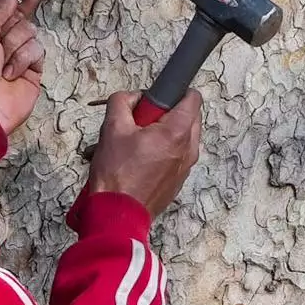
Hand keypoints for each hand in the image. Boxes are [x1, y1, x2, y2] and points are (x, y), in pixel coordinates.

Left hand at [0, 0, 45, 140]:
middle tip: (0, 44)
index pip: (5, 7)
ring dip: (15, 46)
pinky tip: (11, 74)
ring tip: (2, 65)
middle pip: (21, 18)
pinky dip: (23, 60)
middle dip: (12, 29)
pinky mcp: (31, 70)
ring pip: (30, 33)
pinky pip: (36, 51)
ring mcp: (16, 56)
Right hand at [83, 88, 197, 217]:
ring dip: (164, 133)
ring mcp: (186, 167)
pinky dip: (163, 152)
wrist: (117, 213)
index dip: (173, 92)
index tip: (155, 99)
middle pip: (189, 116)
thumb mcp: (112, 128)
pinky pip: (177, 156)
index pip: (192, 97)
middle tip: (142, 122)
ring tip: (138, 144)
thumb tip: (131, 97)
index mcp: (177, 132)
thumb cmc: (117, 175)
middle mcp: (189, 149)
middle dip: (167, 113)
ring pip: (183, 137)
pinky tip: (140, 160)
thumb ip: (121, 102)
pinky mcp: (178, 180)